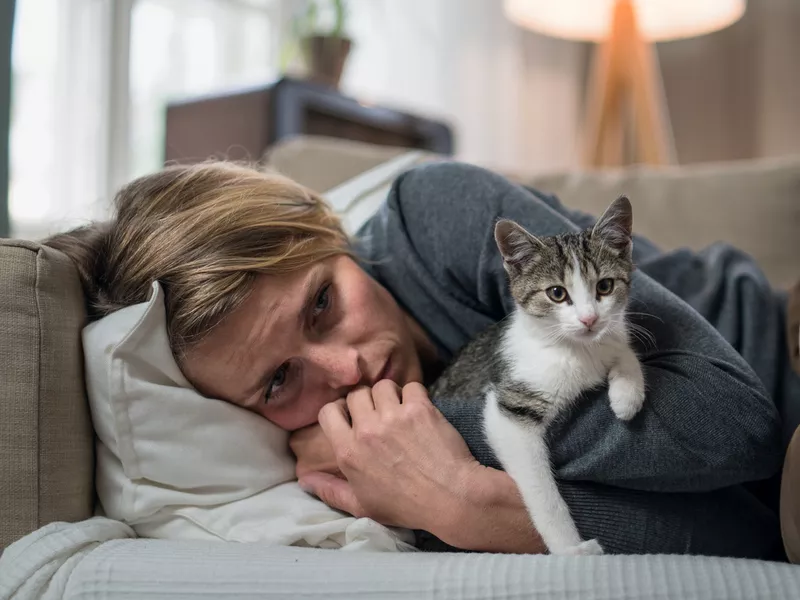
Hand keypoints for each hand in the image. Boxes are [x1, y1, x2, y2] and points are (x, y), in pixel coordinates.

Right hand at [297, 380, 479, 535]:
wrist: (451, 497)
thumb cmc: (406, 506)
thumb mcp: (361, 506)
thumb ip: (330, 490)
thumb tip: (304, 479)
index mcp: (348, 452)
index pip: (328, 411)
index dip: (339, 410)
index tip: (352, 418)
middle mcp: (367, 430)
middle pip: (356, 394)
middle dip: (366, 401)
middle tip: (380, 414)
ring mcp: (394, 417)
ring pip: (382, 385)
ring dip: (390, 395)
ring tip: (400, 409)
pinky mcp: (420, 409)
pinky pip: (411, 386)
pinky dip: (415, 395)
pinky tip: (419, 410)